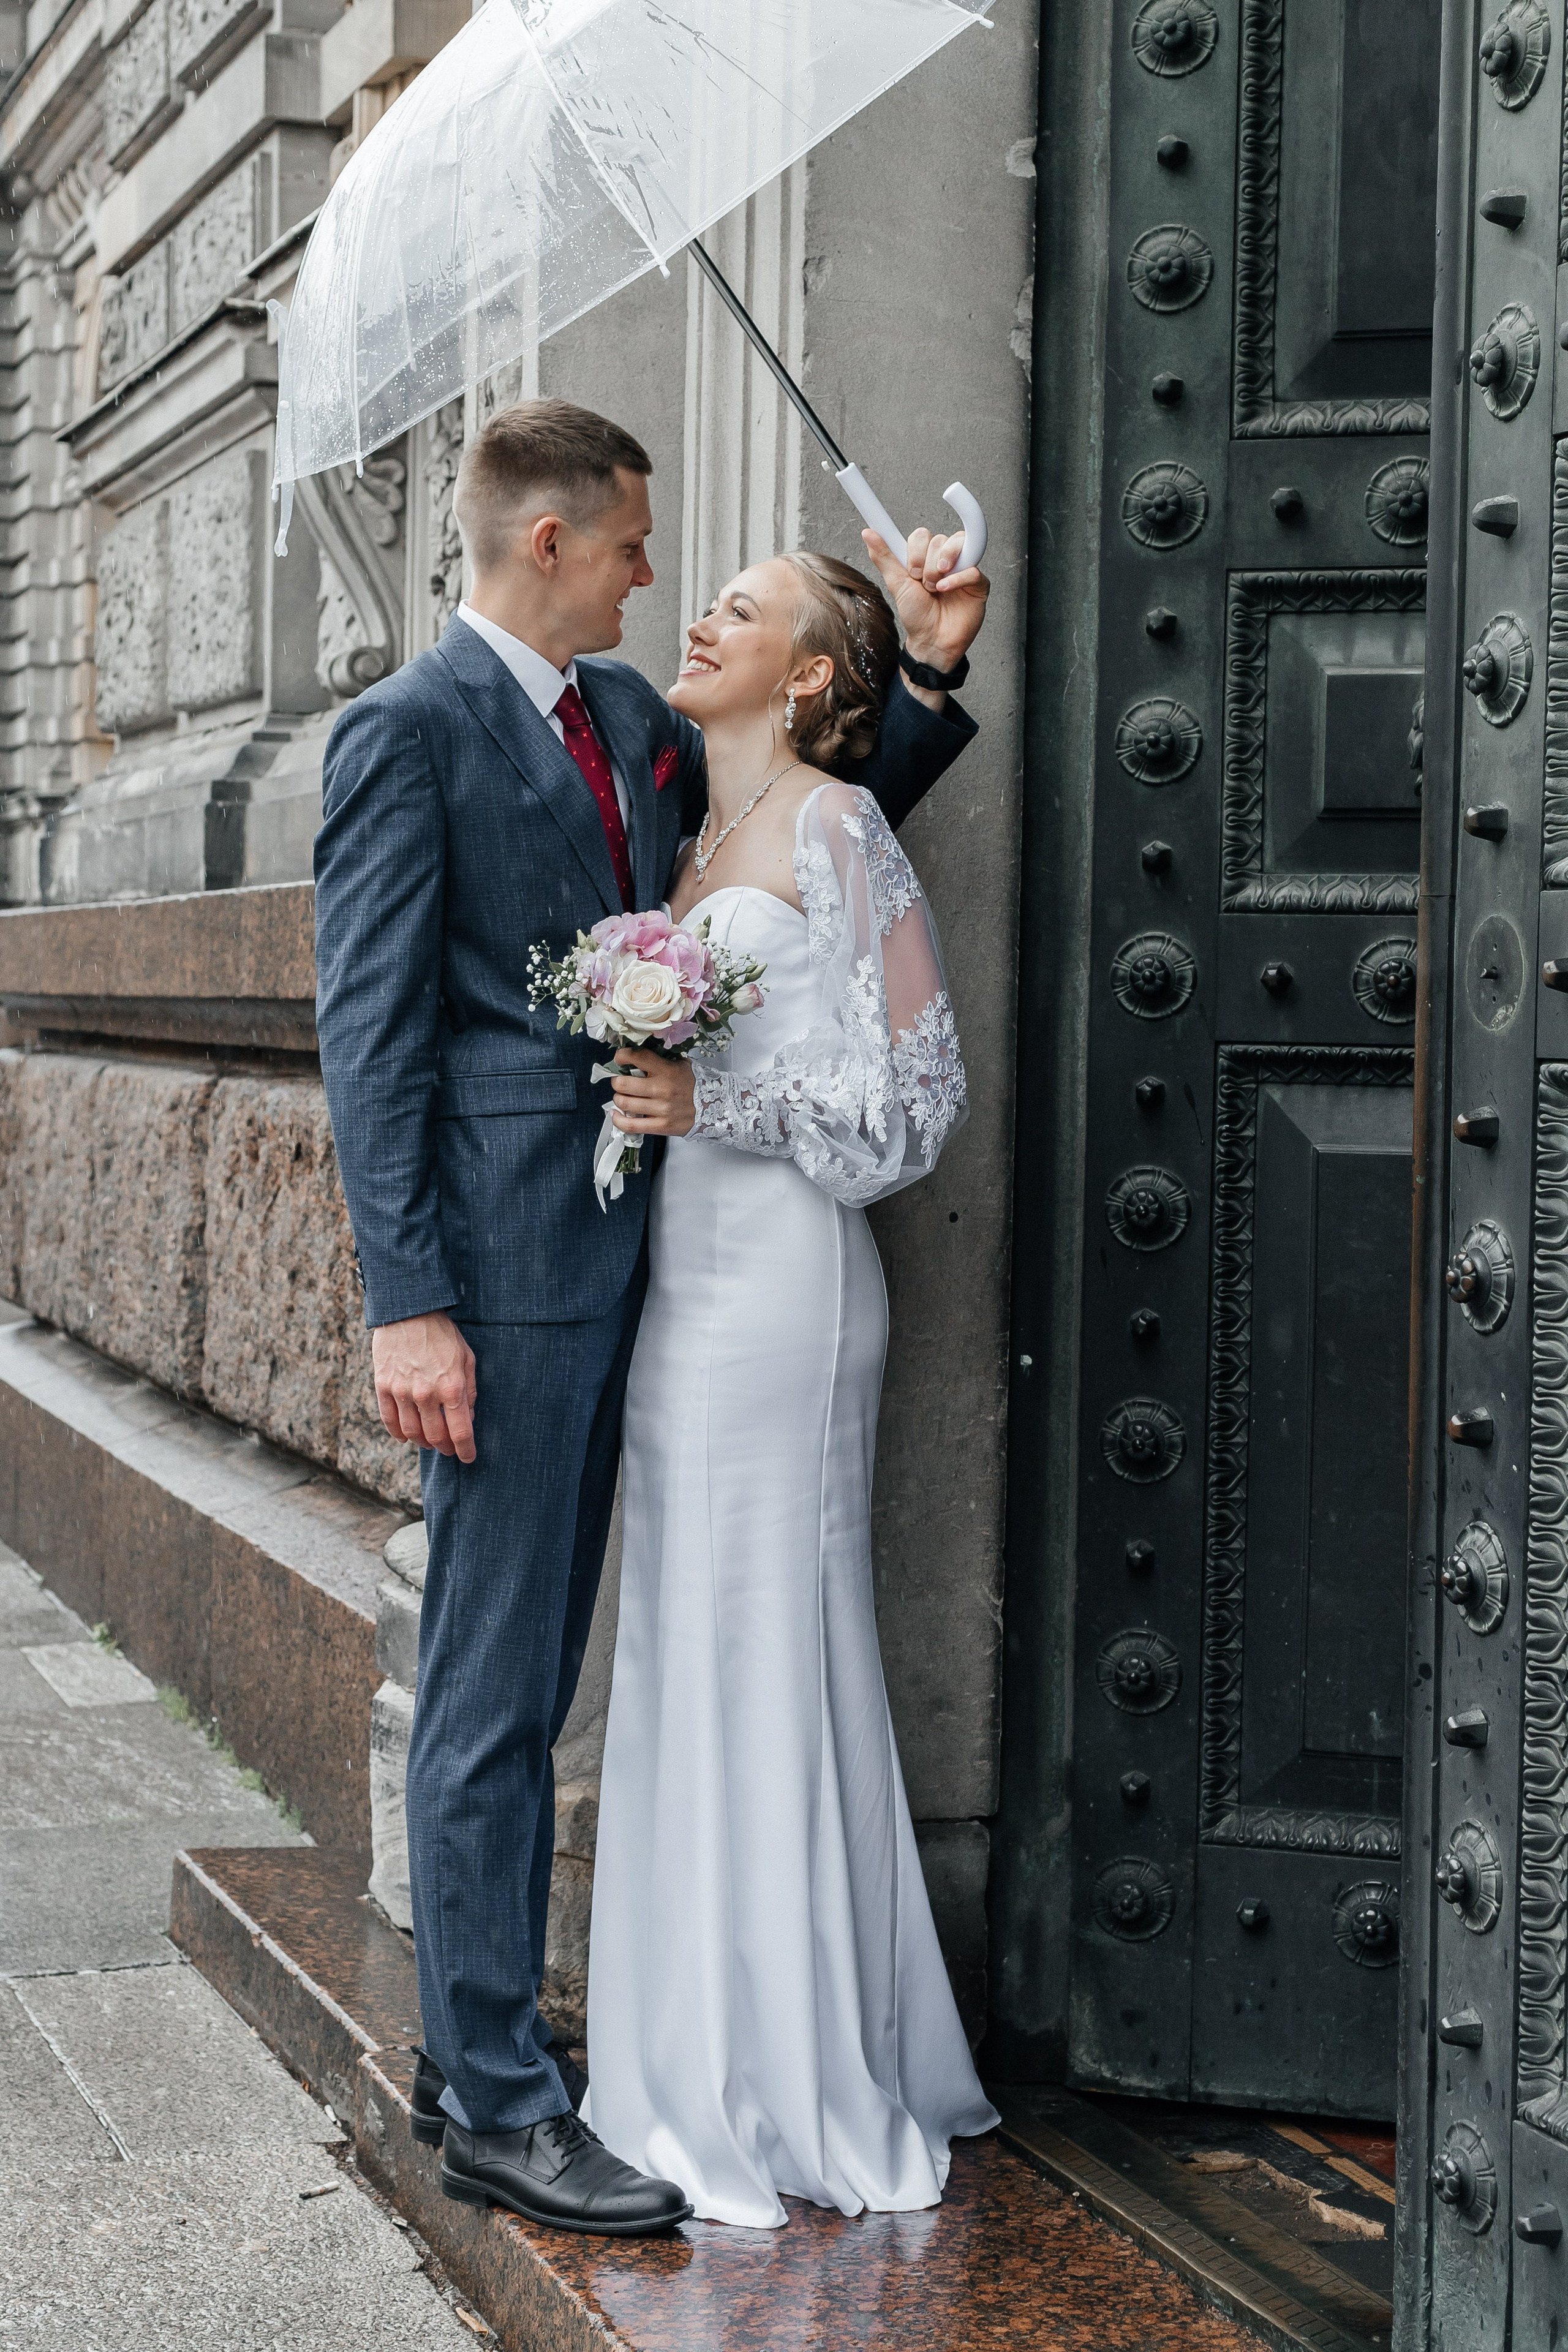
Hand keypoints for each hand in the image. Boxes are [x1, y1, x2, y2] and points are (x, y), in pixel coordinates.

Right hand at [372, 1311, 476, 1460]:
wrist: (408, 1311)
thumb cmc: (442, 1334)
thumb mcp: (466, 1357)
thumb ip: (469, 1389)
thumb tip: (469, 1416)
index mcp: (452, 1387)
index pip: (461, 1432)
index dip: (466, 1450)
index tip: (468, 1457)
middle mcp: (426, 1394)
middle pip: (436, 1437)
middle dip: (445, 1448)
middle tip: (449, 1449)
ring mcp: (402, 1391)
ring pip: (412, 1432)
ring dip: (423, 1443)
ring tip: (430, 1442)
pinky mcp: (383, 1386)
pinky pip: (389, 1420)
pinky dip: (398, 1434)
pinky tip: (406, 1436)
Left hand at [610, 1047, 695, 1136]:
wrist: (716, 1107)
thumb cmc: (695, 1086)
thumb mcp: (681, 1065)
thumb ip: (661, 1059)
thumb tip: (638, 1055)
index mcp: (667, 1070)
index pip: (637, 1057)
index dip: (622, 1056)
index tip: (620, 1058)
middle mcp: (662, 1089)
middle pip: (623, 1083)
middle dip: (617, 1081)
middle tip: (620, 1082)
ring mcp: (661, 1109)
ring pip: (624, 1103)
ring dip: (619, 1099)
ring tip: (624, 1097)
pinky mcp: (661, 1126)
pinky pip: (631, 1125)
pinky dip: (619, 1120)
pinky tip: (617, 1115)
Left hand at [863, 526, 989, 681]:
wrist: (932, 641)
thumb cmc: (917, 616)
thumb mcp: (897, 584)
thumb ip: (884, 557)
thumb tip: (868, 532)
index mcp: (926, 557)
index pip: (922, 535)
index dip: (915, 552)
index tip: (911, 572)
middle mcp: (945, 560)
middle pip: (939, 539)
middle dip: (926, 566)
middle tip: (925, 586)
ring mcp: (963, 569)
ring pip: (956, 546)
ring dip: (940, 570)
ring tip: (936, 589)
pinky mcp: (978, 583)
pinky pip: (973, 568)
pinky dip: (958, 578)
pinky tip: (946, 590)